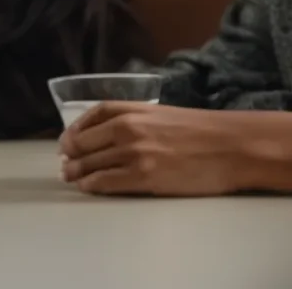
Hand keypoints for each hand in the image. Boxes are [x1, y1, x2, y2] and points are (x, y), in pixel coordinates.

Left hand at [59, 102, 254, 195]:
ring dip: (76, 172)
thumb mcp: (160, 114)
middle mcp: (126, 129)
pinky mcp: (144, 176)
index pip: (88, 118)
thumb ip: (132, 120)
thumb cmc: (201, 130)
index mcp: (130, 110)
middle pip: (82, 143)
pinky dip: (92, 185)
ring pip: (90, 164)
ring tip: (71, 177)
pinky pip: (106, 182)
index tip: (67, 142)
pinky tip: (87, 187)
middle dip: (70, 155)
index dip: (73, 132)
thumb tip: (104, 135)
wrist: (232, 146)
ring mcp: (134, 153)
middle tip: (65, 163)